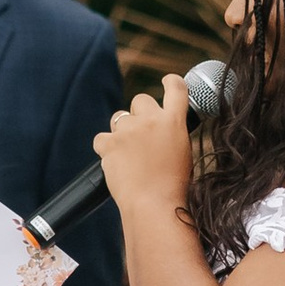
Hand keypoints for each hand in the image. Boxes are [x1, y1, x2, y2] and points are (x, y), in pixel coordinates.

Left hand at [95, 75, 192, 211]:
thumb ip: (171, 134)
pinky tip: (115, 164)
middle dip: (139, 113)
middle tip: (141, 135)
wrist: (154, 204)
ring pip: (119, 118)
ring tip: (130, 156)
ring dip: (122, 131)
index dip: (170, 81)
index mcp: (174, 122)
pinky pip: (102, 139)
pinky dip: (106, 149)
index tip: (167, 80)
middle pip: (140, 100)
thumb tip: (161, 129)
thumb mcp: (183, 153)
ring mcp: (128, 130)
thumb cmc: (172, 186)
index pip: (176, 88)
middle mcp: (151, 120)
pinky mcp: (109, 143)